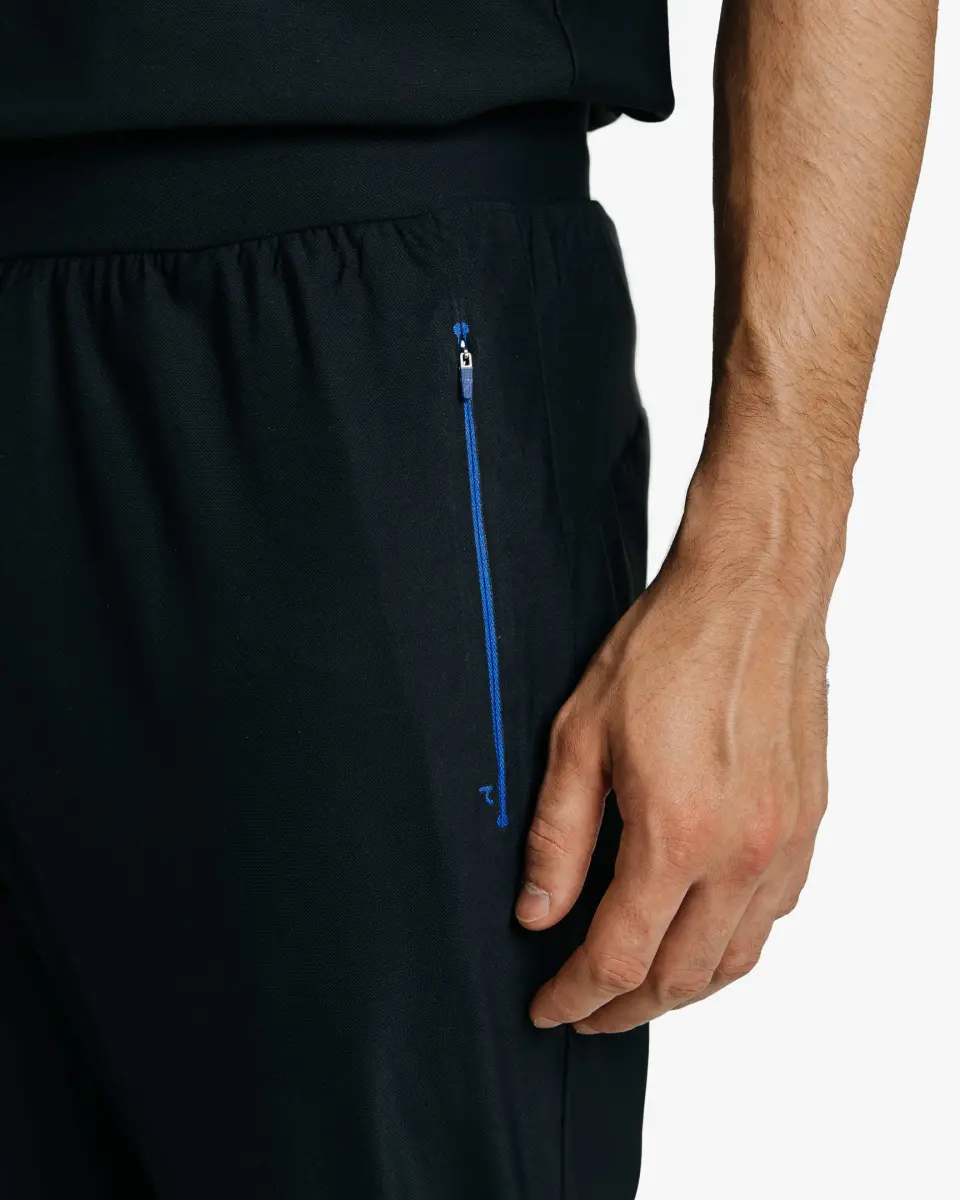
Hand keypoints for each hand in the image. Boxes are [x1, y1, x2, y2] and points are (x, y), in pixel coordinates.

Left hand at [517, 488, 831, 1032]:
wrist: (752, 592)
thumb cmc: (667, 647)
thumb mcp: (578, 736)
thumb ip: (556, 838)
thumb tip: (538, 914)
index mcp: (676, 833)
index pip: (619, 956)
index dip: (576, 997)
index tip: (548, 1009)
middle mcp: (742, 852)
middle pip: (681, 977)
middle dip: (623, 1008)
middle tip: (584, 1010)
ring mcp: (785, 841)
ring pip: (737, 959)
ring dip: (682, 987)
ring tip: (636, 985)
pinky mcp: (808, 822)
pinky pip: (773, 916)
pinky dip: (730, 945)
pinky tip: (698, 930)